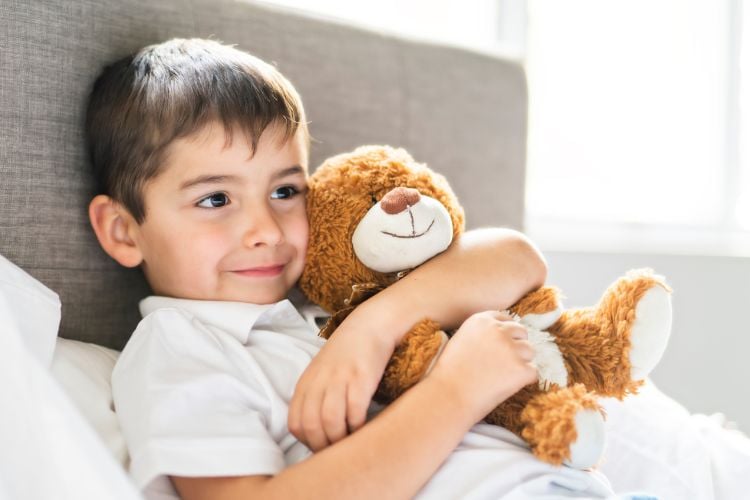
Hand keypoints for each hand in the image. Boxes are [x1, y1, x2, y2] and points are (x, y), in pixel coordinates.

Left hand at [288, 314, 394, 451]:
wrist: (370, 326)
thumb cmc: (347, 354)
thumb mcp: (322, 374)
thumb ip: (314, 398)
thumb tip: (317, 432)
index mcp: (306, 383)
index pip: (295, 423)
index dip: (307, 441)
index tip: (322, 447)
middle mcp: (319, 382)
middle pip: (311, 427)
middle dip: (324, 446)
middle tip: (339, 450)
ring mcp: (339, 380)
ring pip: (330, 422)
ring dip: (341, 439)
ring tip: (352, 441)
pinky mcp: (360, 379)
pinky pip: (354, 412)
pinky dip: (358, 426)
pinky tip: (364, 426)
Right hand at [426, 310, 536, 420]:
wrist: (448, 396)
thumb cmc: (450, 372)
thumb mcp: (461, 339)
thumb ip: (482, 332)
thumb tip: (504, 335)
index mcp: (482, 320)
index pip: (506, 319)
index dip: (506, 334)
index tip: (501, 347)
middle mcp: (498, 330)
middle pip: (521, 333)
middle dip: (515, 347)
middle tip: (502, 364)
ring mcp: (512, 349)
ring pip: (530, 351)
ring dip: (521, 363)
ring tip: (502, 376)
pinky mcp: (521, 369)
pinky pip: (533, 372)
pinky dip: (524, 380)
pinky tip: (507, 386)